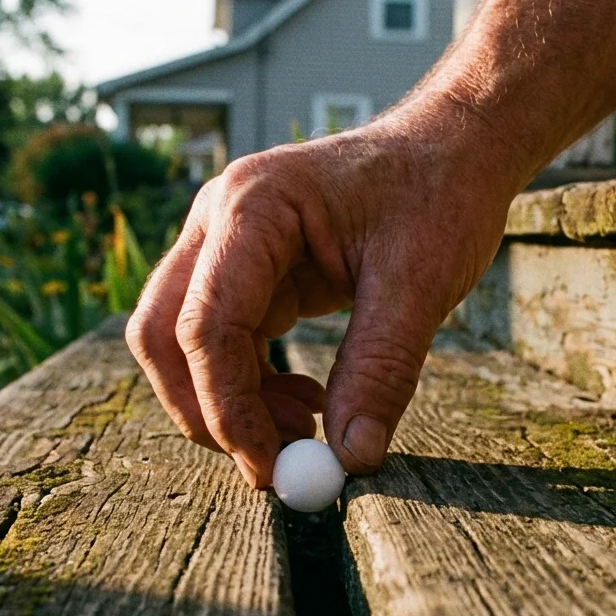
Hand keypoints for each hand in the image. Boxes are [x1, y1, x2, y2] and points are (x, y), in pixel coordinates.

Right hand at [126, 101, 521, 487]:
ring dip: (231, 402)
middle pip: (164, 333)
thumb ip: (381, 369)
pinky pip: (221, 342)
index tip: (271, 466)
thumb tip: (351, 457)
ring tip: (309, 428)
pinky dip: (251, 385)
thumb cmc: (438, 192)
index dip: (228, 406)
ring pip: (183, 344)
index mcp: (254, 206)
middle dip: (206, 409)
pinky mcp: (244, 270)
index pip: (206, 323)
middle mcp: (220, 220)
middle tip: (270, 463)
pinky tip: (310, 401)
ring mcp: (224, 244)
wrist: (451, 148)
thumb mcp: (421, 281)